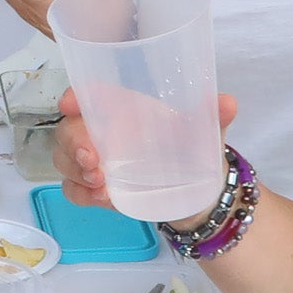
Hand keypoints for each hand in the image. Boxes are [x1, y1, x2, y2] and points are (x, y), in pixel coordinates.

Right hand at [53, 86, 240, 211]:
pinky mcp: (95, 189)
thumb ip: (213, 115)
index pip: (89, 94)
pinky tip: (101, 198)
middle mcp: (103, 131)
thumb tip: (228, 103)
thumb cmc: (193, 150)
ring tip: (100, 184)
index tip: (71, 105)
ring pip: (64, 159)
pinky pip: (71, 188)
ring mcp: (95, 161)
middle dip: (73, 143)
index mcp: (123, 108)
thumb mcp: (205, 131)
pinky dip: (80, 193)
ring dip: (75, 170)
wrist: (197, 193)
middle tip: (94, 162)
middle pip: (69, 129)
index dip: (74, 97)